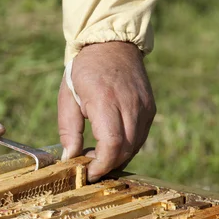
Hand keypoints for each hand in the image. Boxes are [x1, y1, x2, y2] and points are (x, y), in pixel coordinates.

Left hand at [58, 41, 155, 181]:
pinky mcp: (151, 109)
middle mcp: (130, 106)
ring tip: (98, 154)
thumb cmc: (85, 71)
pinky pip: (141, 137)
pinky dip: (127, 147)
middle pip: (125, 150)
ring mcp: (144, 107)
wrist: (113, 45)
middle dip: (107, 165)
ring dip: (117, 158)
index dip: (101, 165)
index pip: (111, 145)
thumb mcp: (67, 97)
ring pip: (135, 147)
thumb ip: (69, 129)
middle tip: (89, 166)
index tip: (88, 173)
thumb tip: (70, 158)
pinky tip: (111, 144)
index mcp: (105, 101)